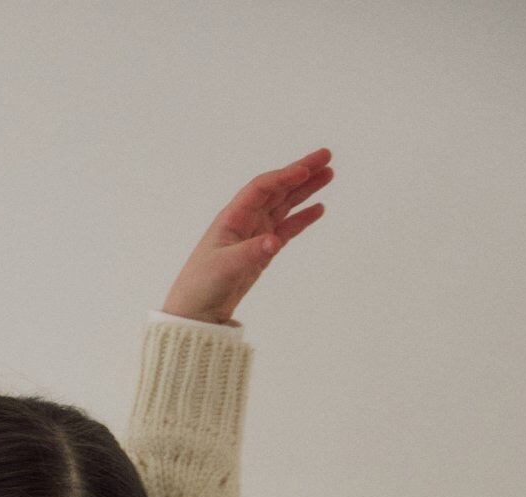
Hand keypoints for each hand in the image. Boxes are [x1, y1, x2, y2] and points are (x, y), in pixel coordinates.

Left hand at [160, 149, 332, 324]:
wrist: (196, 311)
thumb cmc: (202, 285)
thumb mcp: (225, 268)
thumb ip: (251, 253)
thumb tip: (274, 242)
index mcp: (233, 217)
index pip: (262, 188)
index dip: (284, 177)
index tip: (306, 170)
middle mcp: (245, 220)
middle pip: (277, 189)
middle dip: (301, 173)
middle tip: (327, 157)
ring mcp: (255, 235)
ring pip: (284, 205)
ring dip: (306, 191)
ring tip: (328, 175)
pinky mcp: (262, 251)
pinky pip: (286, 228)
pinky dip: (302, 218)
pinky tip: (318, 209)